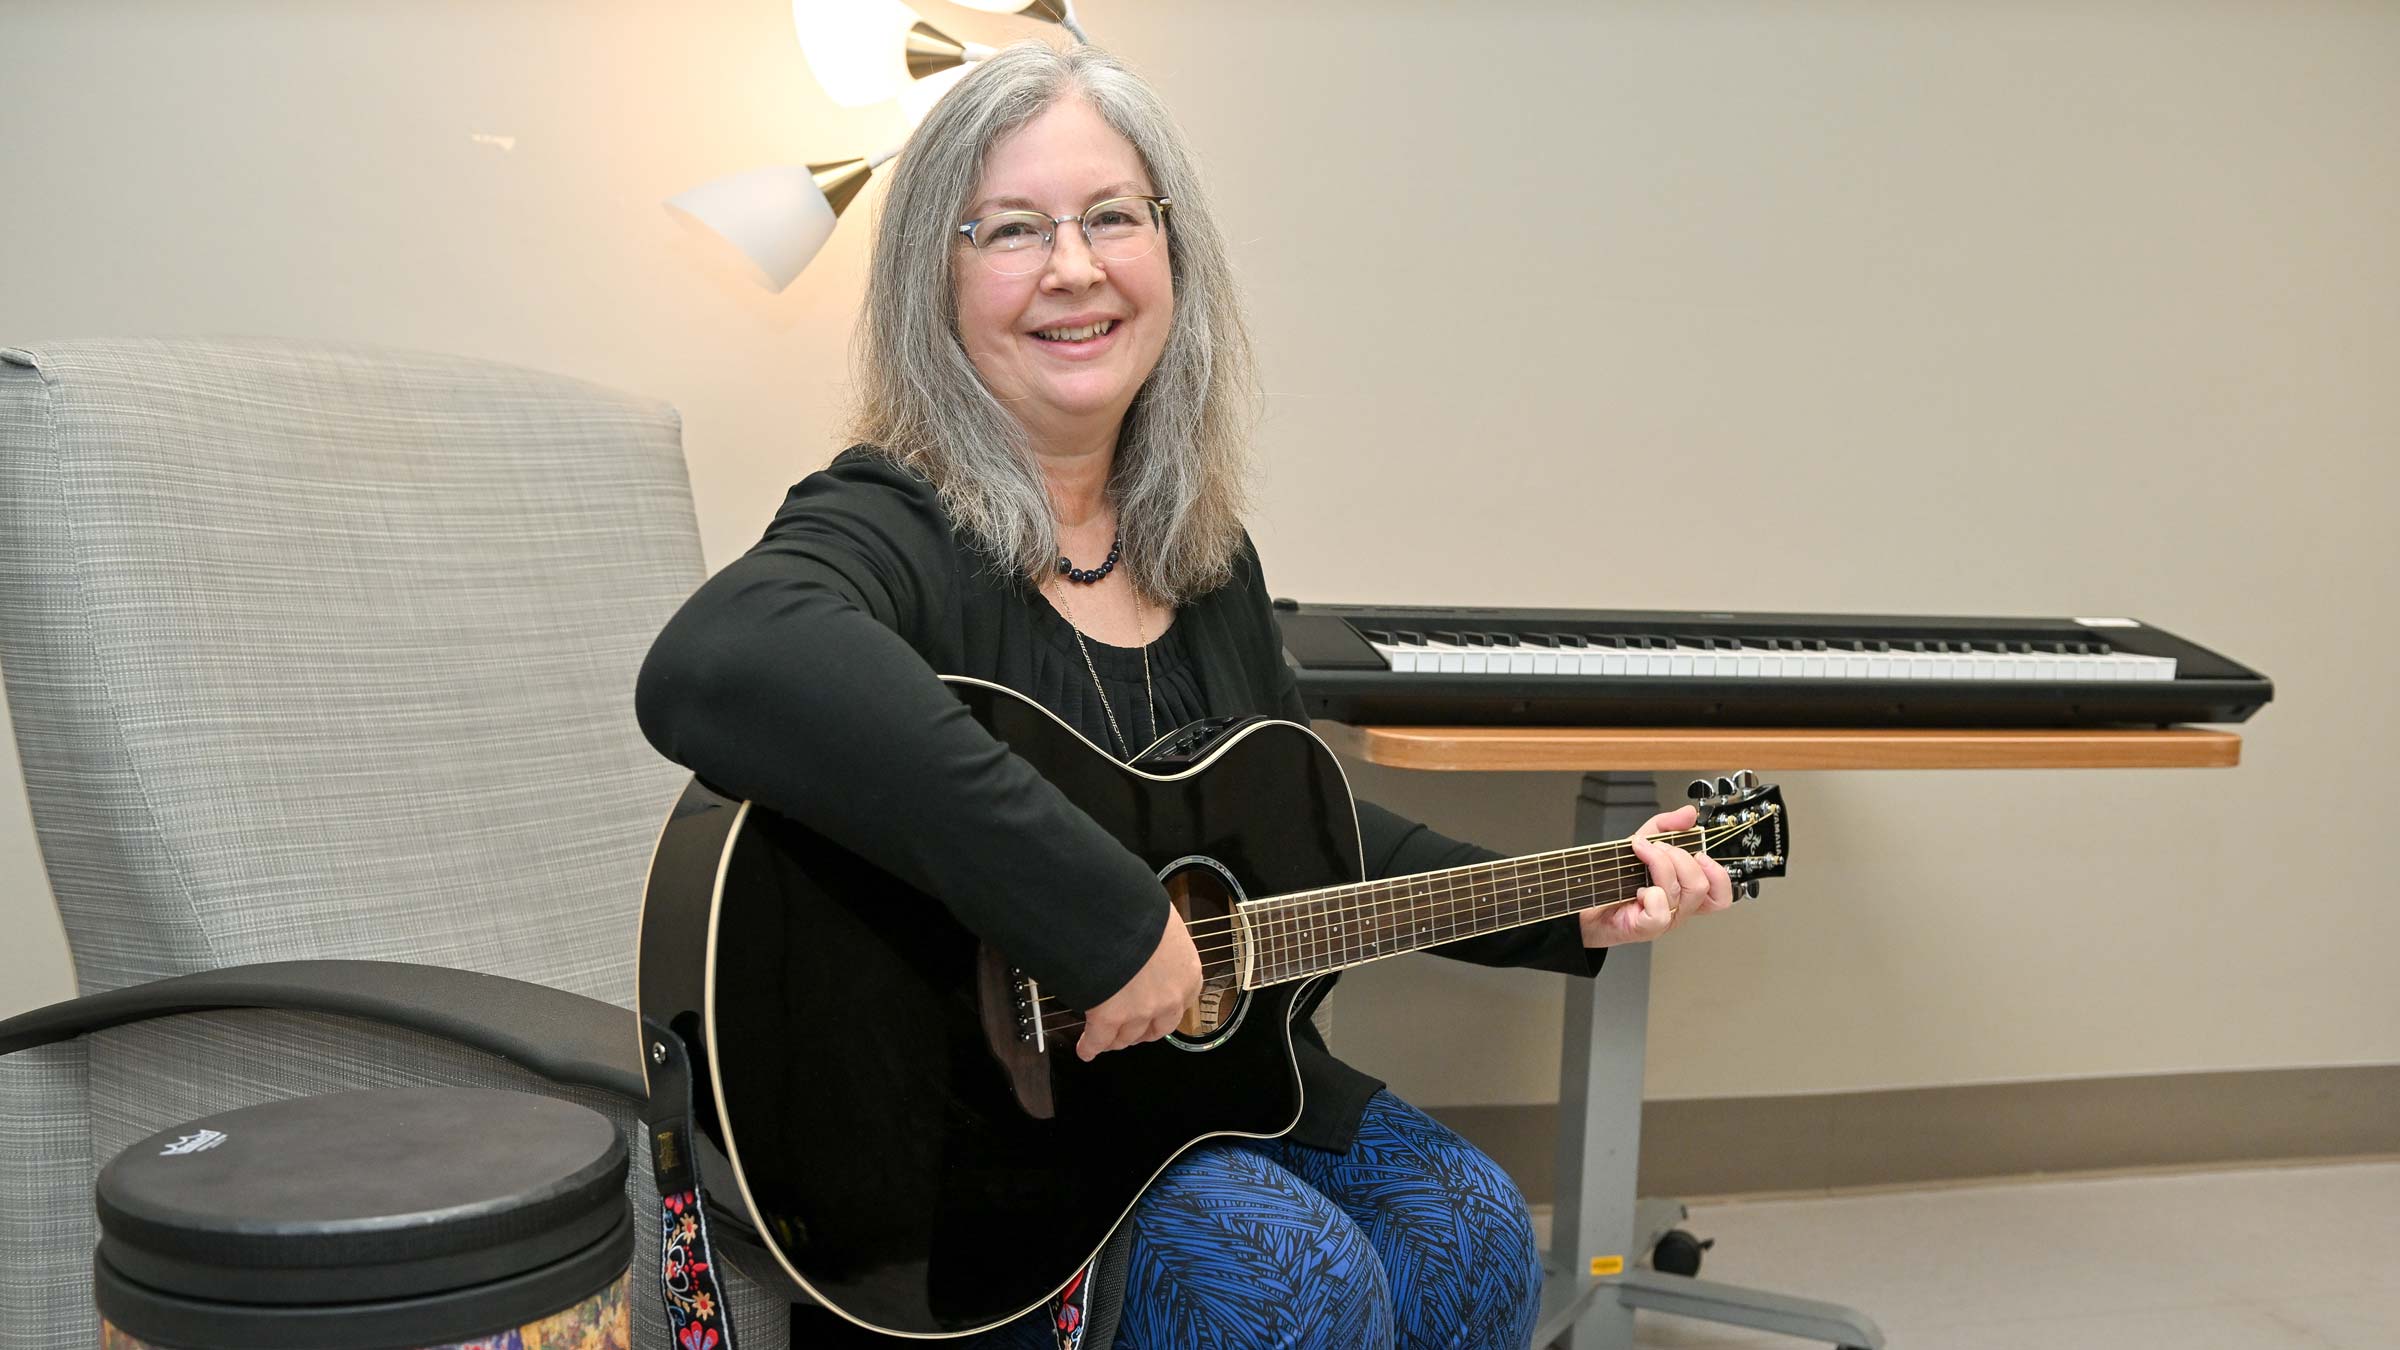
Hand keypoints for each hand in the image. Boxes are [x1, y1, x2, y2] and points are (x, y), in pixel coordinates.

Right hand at [1077, 906, 1202, 1061]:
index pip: (1182, 1003)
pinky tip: (1085, 1049)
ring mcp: (1140, 1011)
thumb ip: (1161, 941)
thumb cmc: (1140, 910)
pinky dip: (1089, 1047)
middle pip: (1157, 1029)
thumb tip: (1147, 939)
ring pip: (1127, 1037)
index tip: (1156, 1012)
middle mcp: (1169, 999)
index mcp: (1187, 973)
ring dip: (1116, 1040)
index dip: (1165, 1010)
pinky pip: (1097, 1040)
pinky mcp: (1109, 1017)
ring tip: (1106, 1039)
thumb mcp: (1162, 923)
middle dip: (1143, 1032)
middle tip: (1132, 1030)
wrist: (1117, 915)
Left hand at [1579, 804, 1734, 947]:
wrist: (1583, 899)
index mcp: (1684, 891)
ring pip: (1680, 893)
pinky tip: (1637, 889)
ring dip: (1661, 864)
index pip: (1719, 894)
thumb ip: (1666, 826)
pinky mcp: (1645, 928)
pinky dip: (1650, 894)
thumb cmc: (1614, 877)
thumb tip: (1688, 814)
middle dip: (1678, 856)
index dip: (1718, 874)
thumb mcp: (1642, 843)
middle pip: (1700, 885)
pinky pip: (1660, 913)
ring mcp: (1664, 920)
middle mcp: (1678, 908)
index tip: (1700, 853)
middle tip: (1655, 847)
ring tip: (1642, 854)